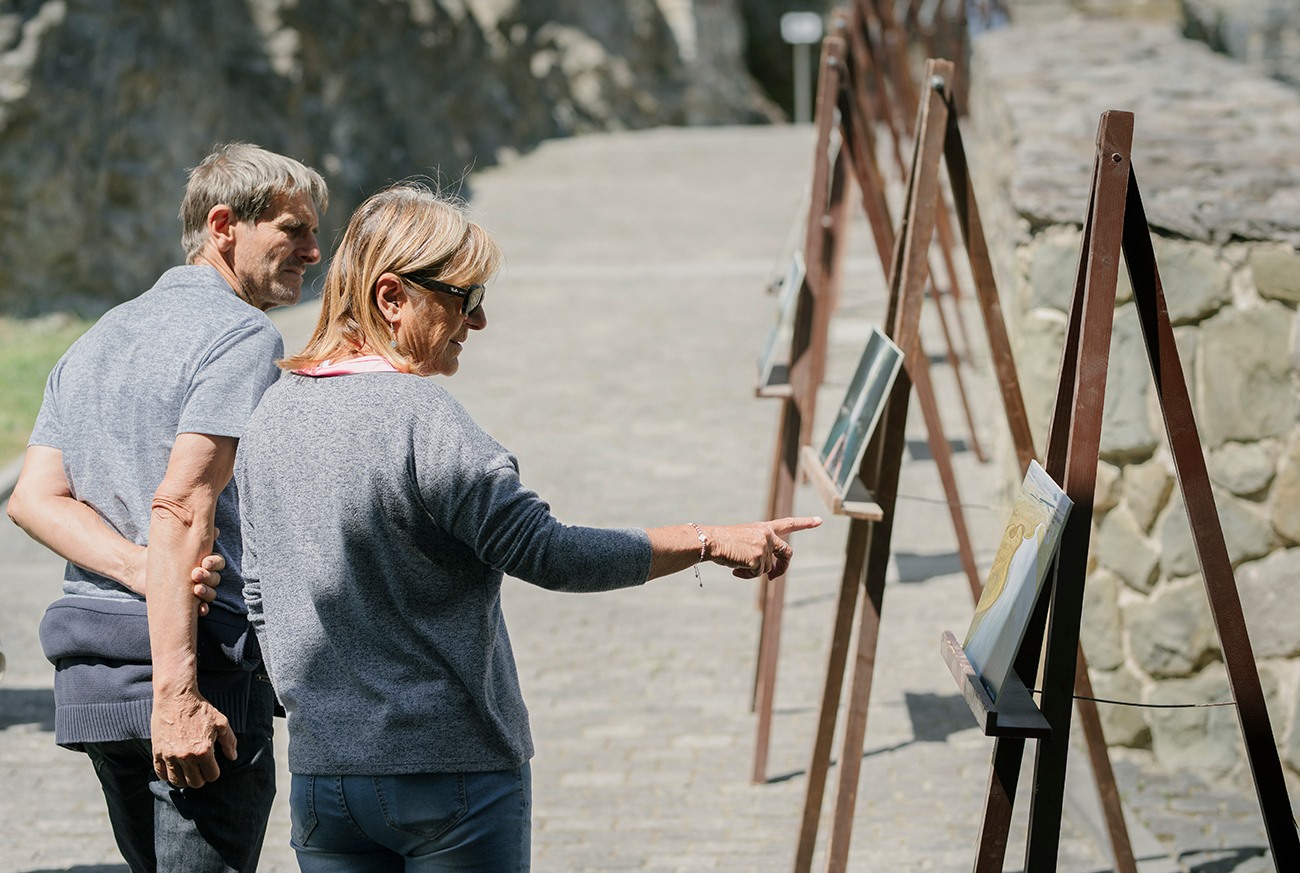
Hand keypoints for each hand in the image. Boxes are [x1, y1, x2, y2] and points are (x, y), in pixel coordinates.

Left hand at [125, 543, 223, 616]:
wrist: (139, 569)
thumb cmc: (159, 553)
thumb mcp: (173, 541)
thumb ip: (190, 534)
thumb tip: (211, 527)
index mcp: (203, 561)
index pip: (218, 562)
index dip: (215, 563)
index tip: (205, 562)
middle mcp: (202, 576)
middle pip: (215, 578)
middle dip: (208, 577)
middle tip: (195, 574)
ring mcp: (196, 590)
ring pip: (211, 593)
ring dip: (207, 592)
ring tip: (196, 590)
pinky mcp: (188, 603)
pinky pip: (202, 609)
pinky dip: (203, 609)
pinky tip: (200, 608)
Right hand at [151, 688, 237, 787]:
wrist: (176, 697)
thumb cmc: (200, 709)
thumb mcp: (221, 722)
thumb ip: (229, 741)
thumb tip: (232, 757)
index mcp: (204, 750)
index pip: (212, 775)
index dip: (214, 772)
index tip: (212, 765)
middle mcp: (186, 756)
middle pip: (195, 782)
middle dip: (200, 778)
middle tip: (201, 769)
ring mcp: (170, 755)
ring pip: (177, 781)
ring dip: (184, 779)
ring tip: (188, 771)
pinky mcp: (157, 752)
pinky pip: (160, 773)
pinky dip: (167, 775)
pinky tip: (173, 769)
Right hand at [706, 516, 821, 579]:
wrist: (712, 541)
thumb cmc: (724, 542)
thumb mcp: (746, 541)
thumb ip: (761, 550)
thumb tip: (770, 571)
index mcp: (764, 528)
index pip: (788, 524)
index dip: (805, 522)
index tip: (820, 520)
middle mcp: (768, 535)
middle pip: (787, 553)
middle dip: (782, 568)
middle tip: (772, 577)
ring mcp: (764, 546)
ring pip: (767, 568)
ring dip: (753, 572)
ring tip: (737, 565)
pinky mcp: (759, 558)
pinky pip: (758, 574)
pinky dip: (747, 575)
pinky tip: (735, 569)